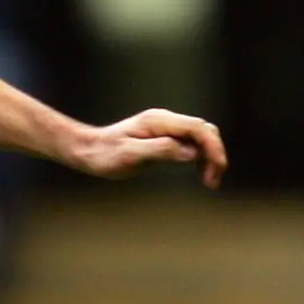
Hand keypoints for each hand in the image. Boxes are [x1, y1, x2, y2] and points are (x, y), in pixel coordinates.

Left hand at [69, 108, 227, 187]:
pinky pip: (191, 144)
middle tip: (212, 181)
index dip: (213, 148)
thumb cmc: (104, 154)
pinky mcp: (164, 138)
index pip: (198, 129)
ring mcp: (166, 128)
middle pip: (204, 131)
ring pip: (200, 138)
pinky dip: (201, 158)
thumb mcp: (130, 155)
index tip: (215, 170)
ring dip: (210, 157)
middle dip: (215, 153)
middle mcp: (165, 121)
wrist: (88, 150)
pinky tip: (201, 174)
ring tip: (210, 182)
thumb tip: (190, 153)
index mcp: (159, 121)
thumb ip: (160, 150)